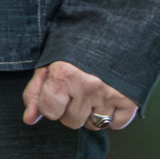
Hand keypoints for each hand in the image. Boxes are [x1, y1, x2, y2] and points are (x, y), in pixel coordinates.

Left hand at [22, 60, 137, 133]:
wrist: (115, 33)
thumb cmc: (77, 49)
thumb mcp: (49, 64)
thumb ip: (35, 92)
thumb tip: (29, 119)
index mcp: (64, 74)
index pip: (49, 112)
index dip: (50, 104)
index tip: (57, 92)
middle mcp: (87, 86)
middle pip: (71, 122)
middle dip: (70, 110)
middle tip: (77, 91)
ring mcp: (111, 94)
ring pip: (93, 126)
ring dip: (90, 115)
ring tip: (93, 94)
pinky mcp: (131, 101)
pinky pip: (115, 125)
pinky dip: (111, 118)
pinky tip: (108, 100)